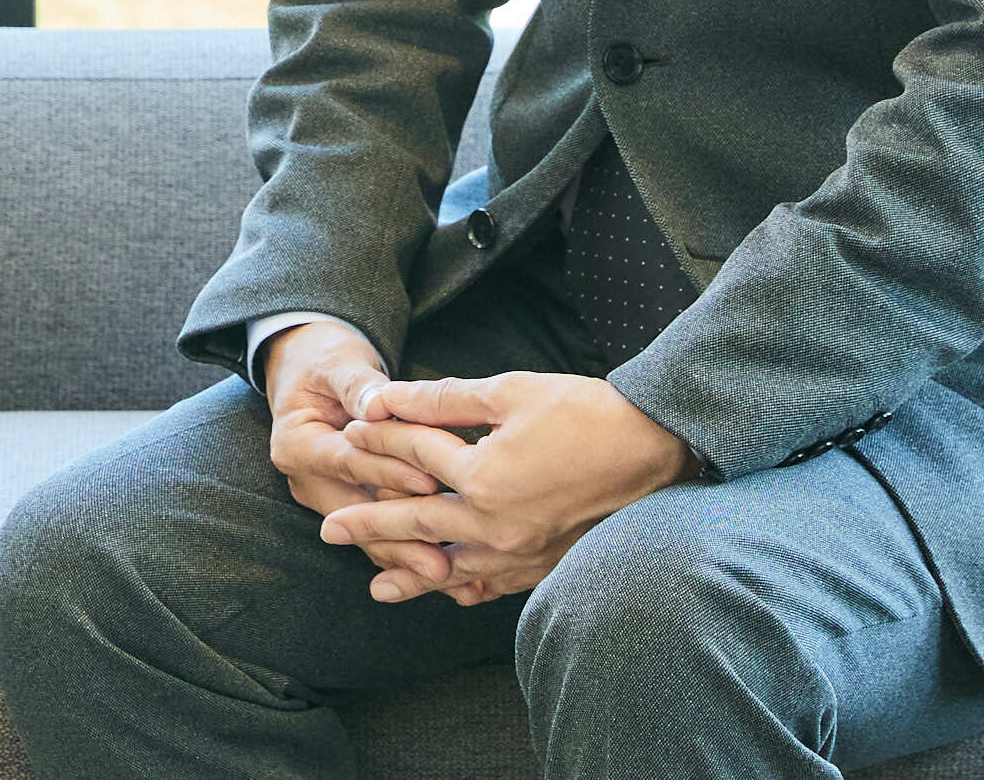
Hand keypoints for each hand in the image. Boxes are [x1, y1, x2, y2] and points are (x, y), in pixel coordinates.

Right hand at [261, 323, 450, 571]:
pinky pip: (383, 537)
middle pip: (359, 513)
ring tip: (449, 578)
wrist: (313, 374)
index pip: (348, 462)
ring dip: (410, 556)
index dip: (388, 472)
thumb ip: (359, 386)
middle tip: (442, 559)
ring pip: (371, 536)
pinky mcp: (352, 510)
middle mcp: (307, 481)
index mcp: (296, 444)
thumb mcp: (338, 364)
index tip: (430, 480)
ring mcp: (329, 501)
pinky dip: (413, 554)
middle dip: (402, 537)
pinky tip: (448, 579)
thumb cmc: (326, 362)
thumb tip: (378, 406)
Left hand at [320, 372, 694, 606]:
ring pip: (451, 568)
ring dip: (410, 572)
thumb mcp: (509, 392)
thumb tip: (389, 396)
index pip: (415, 456)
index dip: (382, 436)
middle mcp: (497, 524)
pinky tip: (450, 590)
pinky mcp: (545, 564)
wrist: (654, 449)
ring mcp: (522, 551)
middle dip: (369, 523)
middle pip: (416, 523)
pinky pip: (494, 584)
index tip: (353, 431)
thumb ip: (444, 399)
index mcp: (484, 477)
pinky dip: (466, 587)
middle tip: (329, 530)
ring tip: (376, 583)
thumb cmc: (584, 412)